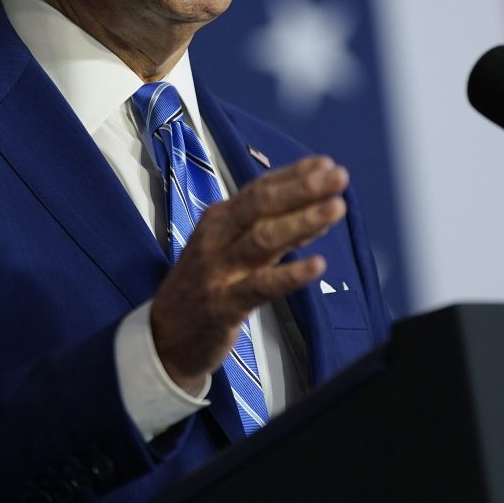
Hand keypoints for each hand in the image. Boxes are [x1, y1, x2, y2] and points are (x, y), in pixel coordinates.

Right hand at [150, 155, 347, 393]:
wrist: (165, 338)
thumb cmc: (204, 286)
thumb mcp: (231, 250)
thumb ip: (271, 230)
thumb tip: (317, 208)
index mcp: (219, 219)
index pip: (259, 188)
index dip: (294, 175)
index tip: (327, 164)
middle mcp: (217, 238)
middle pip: (261, 205)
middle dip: (301, 188)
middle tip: (338, 176)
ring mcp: (219, 271)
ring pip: (263, 239)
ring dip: (302, 221)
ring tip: (336, 208)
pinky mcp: (225, 305)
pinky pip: (261, 286)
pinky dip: (290, 274)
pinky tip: (318, 265)